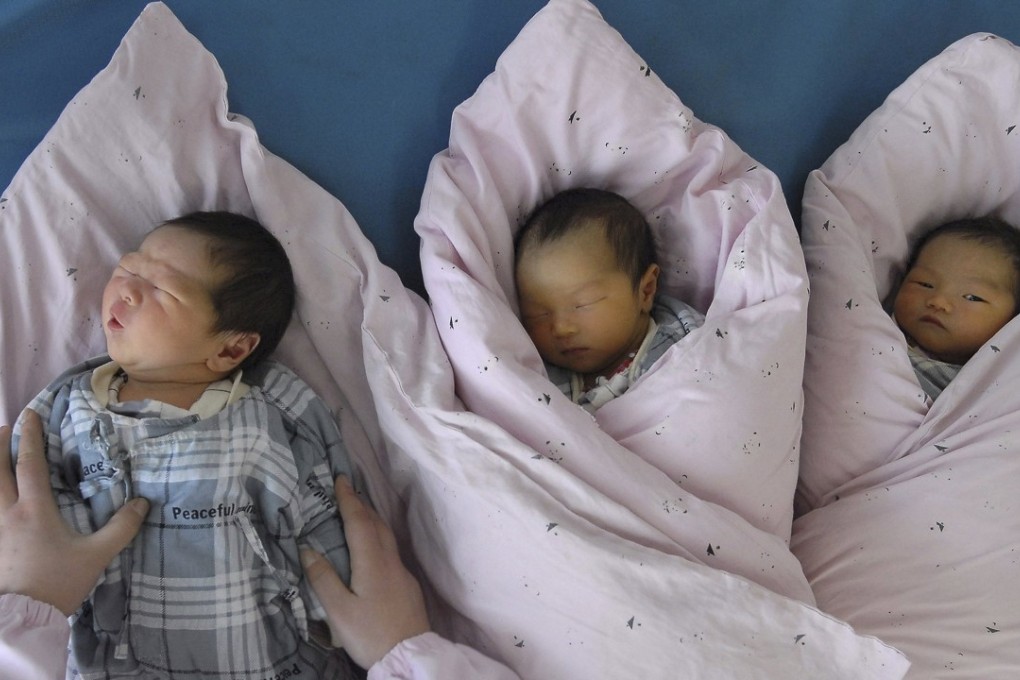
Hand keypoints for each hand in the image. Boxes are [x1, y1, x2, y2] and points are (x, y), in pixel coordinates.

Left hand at [0, 410, 148, 615]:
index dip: (30, 436)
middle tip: (4, 429)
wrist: (23, 619)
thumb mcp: (96, 556)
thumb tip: (142, 503)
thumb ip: (121, 528)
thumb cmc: (58, 583)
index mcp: (34, 510)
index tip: (30, 415)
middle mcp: (5, 513)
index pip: (29, 463)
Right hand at [302, 477, 430, 668]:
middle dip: (361, 504)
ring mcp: (402, 573)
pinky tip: (372, 547)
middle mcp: (390, 561)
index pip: (359, 522)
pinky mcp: (408, 586)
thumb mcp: (339, 611)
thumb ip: (323, 579)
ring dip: (372, 519)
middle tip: (347, 490)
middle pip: (376, 524)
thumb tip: (308, 549)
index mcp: (372, 562)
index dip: (349, 500)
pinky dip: (378, 537)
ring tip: (358, 511)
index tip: (340, 479)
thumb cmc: (370, 634)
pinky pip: (391, 550)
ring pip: (386, 537)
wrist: (409, 655)